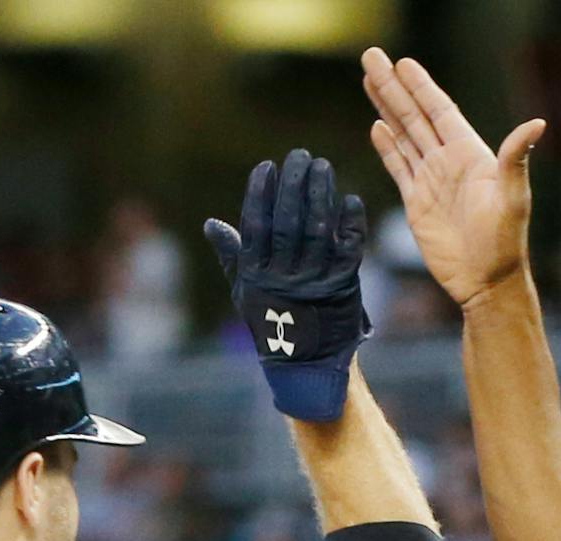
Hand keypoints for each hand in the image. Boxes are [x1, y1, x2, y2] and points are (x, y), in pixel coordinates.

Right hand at [204, 148, 370, 421]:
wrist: (307, 365)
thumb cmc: (272, 322)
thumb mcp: (245, 293)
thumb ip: (231, 256)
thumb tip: (211, 224)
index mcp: (257, 275)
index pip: (257, 225)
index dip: (261, 194)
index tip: (267, 167)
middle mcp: (285, 277)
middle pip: (289, 222)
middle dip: (294, 185)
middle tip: (299, 156)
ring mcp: (316, 282)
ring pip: (318, 230)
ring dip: (321, 194)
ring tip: (322, 166)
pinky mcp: (344, 286)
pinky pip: (348, 249)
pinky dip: (350, 223)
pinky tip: (349, 199)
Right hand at [361, 47, 545, 311]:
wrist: (486, 281)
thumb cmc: (505, 241)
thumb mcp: (513, 197)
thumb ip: (516, 158)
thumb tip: (537, 123)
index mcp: (469, 154)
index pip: (440, 111)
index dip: (421, 87)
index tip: (403, 63)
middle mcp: (448, 162)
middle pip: (415, 115)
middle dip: (393, 87)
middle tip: (371, 57)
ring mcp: (431, 180)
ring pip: (404, 135)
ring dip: (386, 108)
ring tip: (368, 80)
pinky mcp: (417, 203)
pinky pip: (399, 167)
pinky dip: (387, 147)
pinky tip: (377, 126)